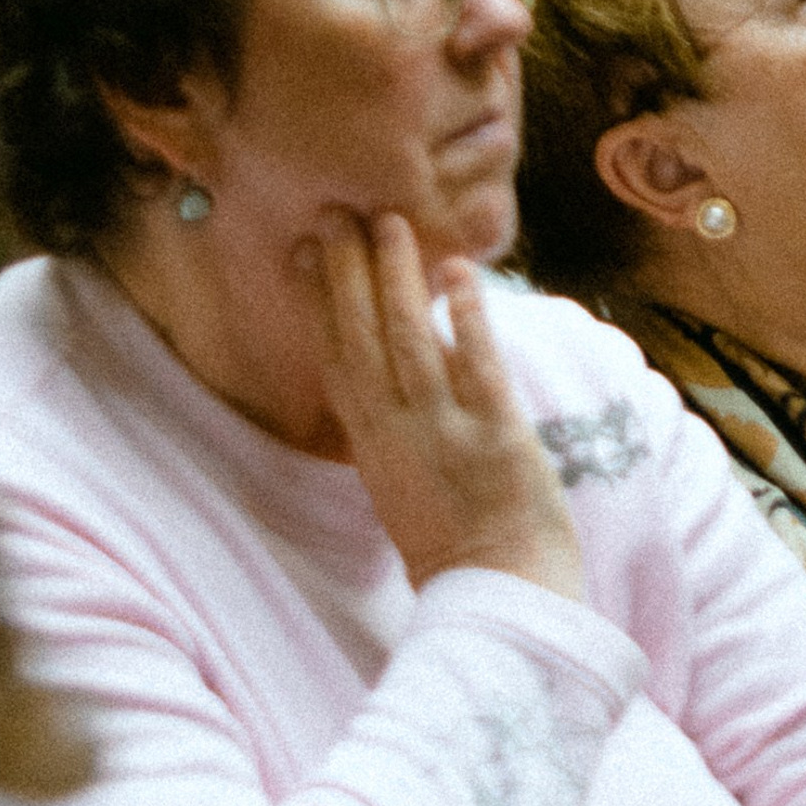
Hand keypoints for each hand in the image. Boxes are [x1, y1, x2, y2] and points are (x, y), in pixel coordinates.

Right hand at [308, 213, 583, 600]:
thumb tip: (385, 360)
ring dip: (398, 279)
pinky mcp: (495, 434)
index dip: (318, 300)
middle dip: (347, 271)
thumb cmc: (454, 539)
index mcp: (370, 443)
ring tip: (393, 223)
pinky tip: (460, 270)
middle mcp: (396, 433)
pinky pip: (476, 363)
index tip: (307, 248)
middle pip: (361, 338)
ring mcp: (443, 431)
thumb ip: (390, 421)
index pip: (334, 358)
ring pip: (409, 341)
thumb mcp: (401, 477)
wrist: (499, 594)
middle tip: (339, 211)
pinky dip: (467, 315)